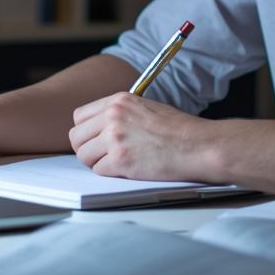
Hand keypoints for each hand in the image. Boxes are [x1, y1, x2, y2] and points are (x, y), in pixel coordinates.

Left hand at [68, 93, 218, 180]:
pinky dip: (111, 174)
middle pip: (76, 137)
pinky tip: (129, 169)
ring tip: (117, 163)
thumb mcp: (145, 107)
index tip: (93, 140)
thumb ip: (120, 113)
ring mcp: (115, 138)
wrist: (198, 145)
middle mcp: (113, 116)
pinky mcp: (121, 160)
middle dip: (86, 149)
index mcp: (118, 100)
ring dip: (97, 163)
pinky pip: (99, 171)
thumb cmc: (179, 130)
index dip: (85, 131)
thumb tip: (99, 128)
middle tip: (101, 156)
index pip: (79, 116)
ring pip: (84, 156)